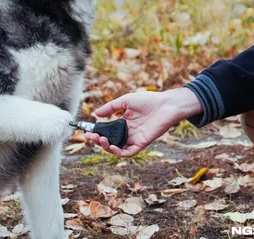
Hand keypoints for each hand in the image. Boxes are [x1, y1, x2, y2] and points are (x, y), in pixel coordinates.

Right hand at [85, 87, 202, 156]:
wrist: (166, 104)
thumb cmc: (149, 100)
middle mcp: (128, 132)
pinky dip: (119, 152)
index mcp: (123, 122)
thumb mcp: (125, 101)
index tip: (87, 131)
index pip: (107, 131)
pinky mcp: (142, 143)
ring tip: (101, 140)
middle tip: (90, 137)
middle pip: (110, 141)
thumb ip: (111, 108)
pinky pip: (128, 152)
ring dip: (107, 147)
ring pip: (117, 149)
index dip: (96, 132)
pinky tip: (112, 146)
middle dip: (98, 141)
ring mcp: (134, 138)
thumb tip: (95, 114)